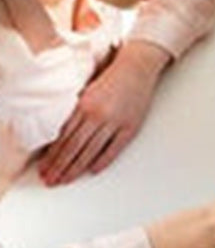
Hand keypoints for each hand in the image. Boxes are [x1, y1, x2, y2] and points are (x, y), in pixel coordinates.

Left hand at [37, 41, 169, 185]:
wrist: (137, 67)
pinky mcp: (130, 127)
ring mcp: (114, 122)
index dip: (52, 156)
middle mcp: (97, 115)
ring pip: (90, 151)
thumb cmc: (111, 76)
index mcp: (83, 105)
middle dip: (59, 167)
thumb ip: (75, 110)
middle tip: (50, 180)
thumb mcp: (87, 91)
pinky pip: (113, 149)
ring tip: (65, 180)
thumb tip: (60, 134)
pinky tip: (92, 170)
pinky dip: (102, 161)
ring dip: (75, 168)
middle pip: (73, 148)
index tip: (44, 168)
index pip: (63, 137)